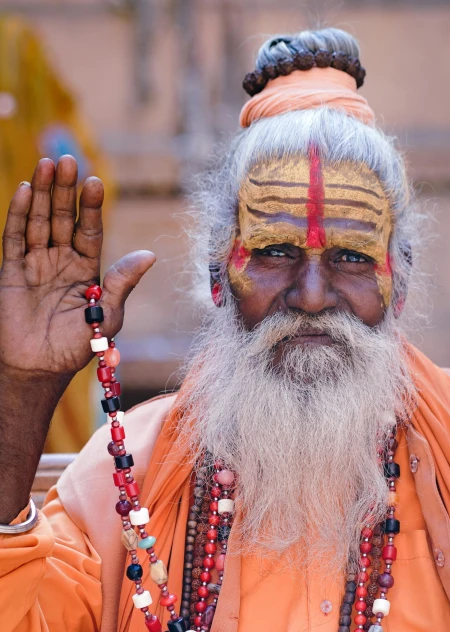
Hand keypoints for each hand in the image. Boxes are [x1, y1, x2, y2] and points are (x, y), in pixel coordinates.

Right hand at [0, 155, 154, 379]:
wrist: (40, 368)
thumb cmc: (78, 346)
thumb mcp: (107, 315)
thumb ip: (122, 283)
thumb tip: (150, 255)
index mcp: (87, 269)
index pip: (90, 230)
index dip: (91, 207)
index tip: (96, 182)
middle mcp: (61, 260)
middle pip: (63, 217)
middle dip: (66, 190)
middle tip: (69, 160)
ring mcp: (35, 263)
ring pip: (39, 220)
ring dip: (44, 193)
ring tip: (49, 164)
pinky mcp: (12, 270)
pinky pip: (15, 237)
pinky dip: (19, 213)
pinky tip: (26, 191)